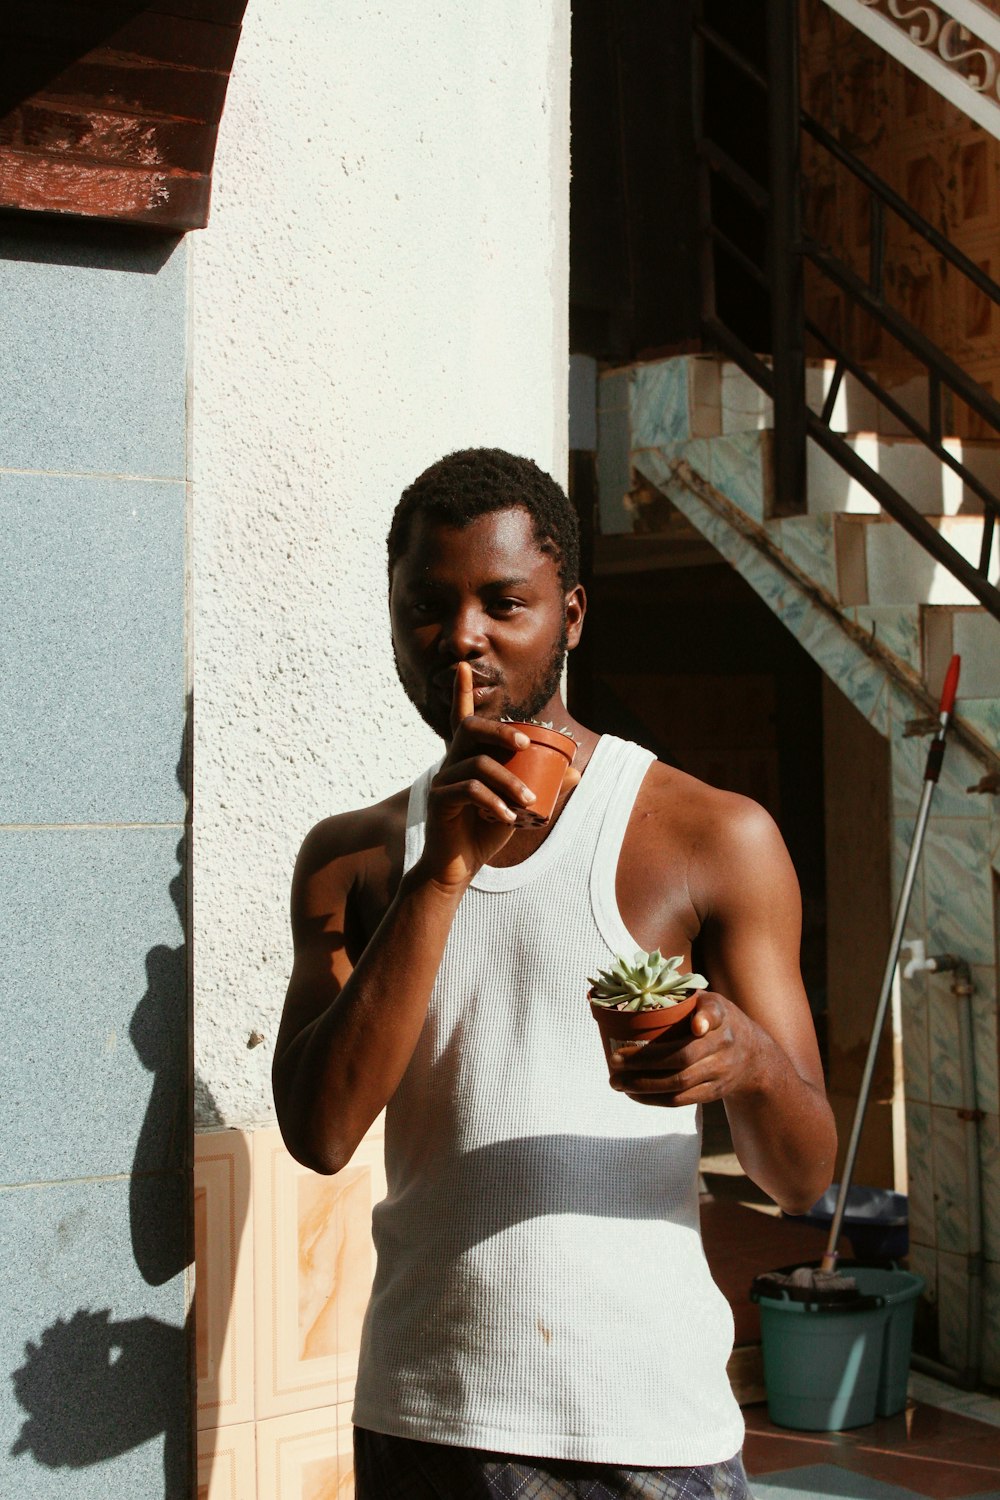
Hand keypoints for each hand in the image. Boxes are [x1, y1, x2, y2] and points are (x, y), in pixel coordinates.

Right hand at [418, 663, 539, 890]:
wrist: (458, 866)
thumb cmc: (486, 831)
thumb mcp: (518, 807)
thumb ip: (542, 787)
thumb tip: (575, 772)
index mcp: (468, 758)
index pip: (462, 719)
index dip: (462, 692)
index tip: (463, 666)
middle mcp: (452, 762)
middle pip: (471, 729)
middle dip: (500, 731)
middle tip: (525, 744)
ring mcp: (442, 779)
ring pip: (477, 765)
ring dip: (509, 782)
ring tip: (529, 802)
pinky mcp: (438, 800)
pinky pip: (469, 792)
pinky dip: (493, 803)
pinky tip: (507, 818)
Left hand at [608, 990, 765, 1106]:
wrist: (753, 1057)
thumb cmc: (717, 1022)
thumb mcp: (711, 1002)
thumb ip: (685, 995)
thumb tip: (642, 987)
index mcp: (721, 1016)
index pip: (715, 1015)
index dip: (706, 1019)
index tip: (697, 1025)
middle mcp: (723, 1045)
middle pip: (683, 1056)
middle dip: (645, 1061)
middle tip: (614, 1060)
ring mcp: (720, 1072)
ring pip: (680, 1083)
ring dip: (644, 1085)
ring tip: (616, 1082)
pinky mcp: (714, 1093)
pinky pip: (682, 1100)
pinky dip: (655, 1099)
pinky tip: (633, 1094)